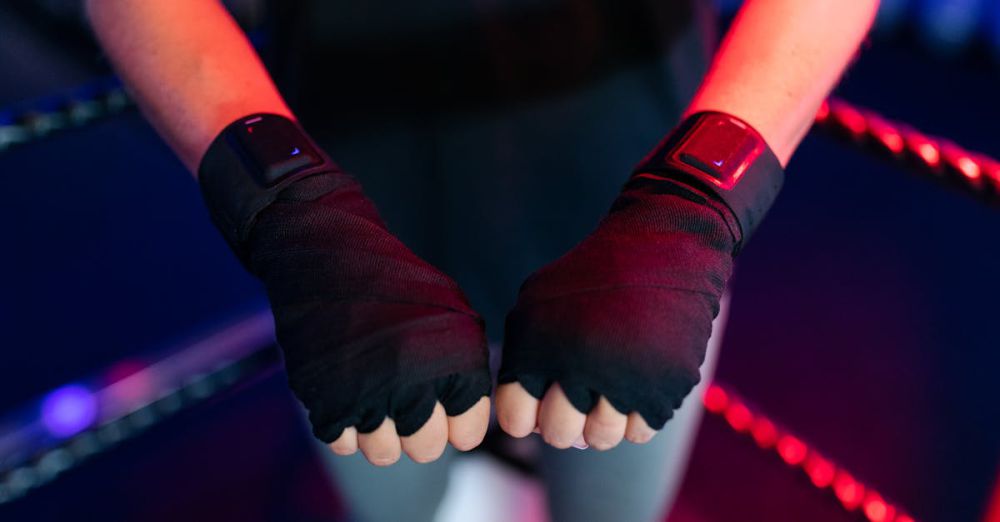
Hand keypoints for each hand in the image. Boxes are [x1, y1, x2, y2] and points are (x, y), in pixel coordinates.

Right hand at [197, 113, 492, 465]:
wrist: (329, 256)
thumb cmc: (397, 283)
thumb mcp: (453, 312)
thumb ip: (467, 367)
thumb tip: (467, 423)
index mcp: (454, 361)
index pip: (468, 433)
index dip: (456, 422)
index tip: (443, 404)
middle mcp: (413, 382)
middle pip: (426, 448)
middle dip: (419, 429)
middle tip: (404, 397)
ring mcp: (366, 394)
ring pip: (383, 453)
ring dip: (381, 432)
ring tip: (376, 395)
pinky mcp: (323, 398)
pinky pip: (342, 442)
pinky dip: (345, 424)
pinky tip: (347, 391)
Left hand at [496, 179, 736, 450]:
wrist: (661, 247)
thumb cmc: (590, 276)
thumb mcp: (536, 301)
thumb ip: (521, 356)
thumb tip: (522, 419)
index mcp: (538, 347)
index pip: (515, 420)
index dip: (526, 415)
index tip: (541, 399)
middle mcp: (578, 367)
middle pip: (558, 434)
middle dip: (565, 421)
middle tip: (578, 398)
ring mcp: (624, 380)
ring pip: (601, 439)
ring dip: (602, 421)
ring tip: (608, 391)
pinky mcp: (666, 387)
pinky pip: (640, 431)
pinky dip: (638, 415)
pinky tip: (636, 383)